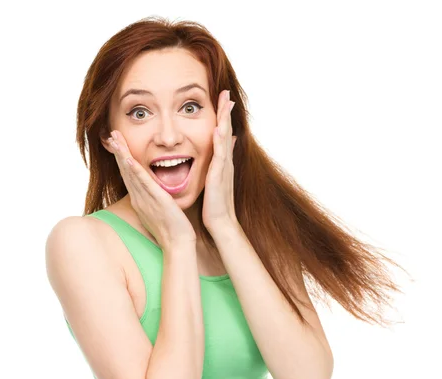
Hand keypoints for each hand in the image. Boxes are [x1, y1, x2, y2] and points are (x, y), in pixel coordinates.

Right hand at [103, 131, 196, 249]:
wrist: (177, 244)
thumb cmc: (172, 230)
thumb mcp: (161, 211)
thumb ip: (157, 200)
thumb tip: (158, 192)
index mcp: (140, 200)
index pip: (129, 176)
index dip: (122, 159)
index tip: (117, 144)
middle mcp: (139, 198)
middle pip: (125, 171)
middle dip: (118, 152)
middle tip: (112, 135)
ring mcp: (145, 199)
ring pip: (130, 173)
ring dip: (122, 155)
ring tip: (115, 139)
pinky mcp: (155, 201)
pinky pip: (142, 183)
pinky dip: (134, 170)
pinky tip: (128, 158)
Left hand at [202, 90, 237, 230]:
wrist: (221, 222)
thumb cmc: (215, 205)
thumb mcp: (215, 182)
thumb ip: (216, 169)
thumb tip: (216, 160)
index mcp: (222, 163)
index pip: (223, 135)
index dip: (223, 118)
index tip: (223, 100)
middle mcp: (225, 162)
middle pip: (227, 131)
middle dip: (226, 112)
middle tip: (226, 93)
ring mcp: (224, 167)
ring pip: (225, 138)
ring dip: (225, 119)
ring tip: (225, 102)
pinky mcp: (219, 175)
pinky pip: (220, 154)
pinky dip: (220, 140)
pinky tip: (218, 128)